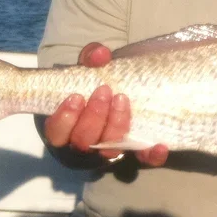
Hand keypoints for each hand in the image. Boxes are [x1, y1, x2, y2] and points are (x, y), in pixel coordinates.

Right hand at [42, 42, 168, 165]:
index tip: (76, 97)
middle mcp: (85, 146)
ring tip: (122, 100)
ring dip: (116, 126)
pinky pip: (142, 162)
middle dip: (94, 116)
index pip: (56, 134)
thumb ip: (89, 59)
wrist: (117, 95)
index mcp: (66, 129)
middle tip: (104, 91)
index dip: (64, 119)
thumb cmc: (94, 86)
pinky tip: (159, 145)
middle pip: (84, 142)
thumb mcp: (88, 70)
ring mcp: (110, 153)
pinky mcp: (134, 155)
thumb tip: (100, 54)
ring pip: (110, 151)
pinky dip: (150, 156)